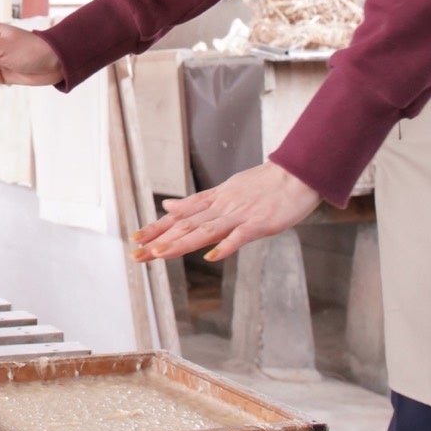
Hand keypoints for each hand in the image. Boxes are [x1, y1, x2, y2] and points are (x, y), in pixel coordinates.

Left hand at [131, 162, 322, 262]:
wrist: (295, 174)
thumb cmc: (264, 185)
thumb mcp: (225, 190)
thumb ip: (197, 202)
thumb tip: (169, 206)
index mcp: (213, 200)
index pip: (179, 216)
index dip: (156, 227)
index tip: (135, 237)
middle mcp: (221, 207)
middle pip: (185, 225)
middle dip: (160, 240)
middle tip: (137, 253)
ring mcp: (239, 215)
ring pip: (205, 230)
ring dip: (181, 243)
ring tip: (160, 254)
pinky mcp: (259, 223)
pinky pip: (239, 236)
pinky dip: (225, 246)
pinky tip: (210, 256)